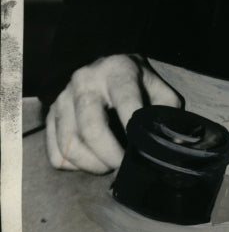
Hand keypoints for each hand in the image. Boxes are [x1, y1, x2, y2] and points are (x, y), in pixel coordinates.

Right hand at [46, 54, 182, 172]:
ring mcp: (63, 98)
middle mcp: (86, 81)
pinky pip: (56, 154)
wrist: (105, 65)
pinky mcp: (50, 115)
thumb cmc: (136, 82)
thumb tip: (174, 145)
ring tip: (108, 164)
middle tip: (123, 166)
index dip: (134, 133)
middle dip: (110, 156)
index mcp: (118, 71)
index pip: (126, 103)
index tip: (140, 153)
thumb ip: (166, 112)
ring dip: (92, 164)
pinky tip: (91, 159)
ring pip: (70, 145)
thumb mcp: (157, 88)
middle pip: (91, 128)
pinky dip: (74, 166)